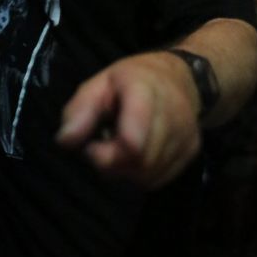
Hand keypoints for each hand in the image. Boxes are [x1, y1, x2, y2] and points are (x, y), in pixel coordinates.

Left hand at [56, 52, 201, 188]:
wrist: (180, 77)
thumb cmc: (131, 79)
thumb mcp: (99, 83)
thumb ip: (80, 111)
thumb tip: (65, 142)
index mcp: (144, 92)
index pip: (131, 143)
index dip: (105, 154)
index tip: (92, 145)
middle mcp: (172, 115)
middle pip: (138, 163)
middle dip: (112, 163)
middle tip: (104, 145)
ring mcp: (186, 135)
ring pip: (147, 176)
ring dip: (125, 170)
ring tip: (119, 146)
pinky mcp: (192, 151)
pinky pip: (159, 178)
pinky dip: (141, 174)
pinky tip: (137, 152)